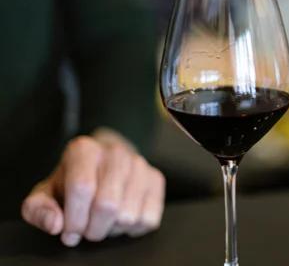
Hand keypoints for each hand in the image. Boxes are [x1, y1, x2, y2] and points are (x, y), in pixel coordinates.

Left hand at [21, 131, 165, 246]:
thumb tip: (56, 225)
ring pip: (128, 216)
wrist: (102, 162)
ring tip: (103, 221)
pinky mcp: (156, 179)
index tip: (68, 231)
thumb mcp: (46, 193)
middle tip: (87, 230)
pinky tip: (122, 217)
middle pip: (107, 205)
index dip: (74, 219)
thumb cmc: (71, 182)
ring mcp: (140, 164)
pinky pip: (149, 219)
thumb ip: (39, 210)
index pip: (82, 189)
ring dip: (112, 230)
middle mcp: (115, 152)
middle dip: (93, 229)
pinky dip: (133, 229)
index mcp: (83, 150)